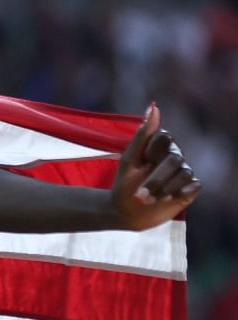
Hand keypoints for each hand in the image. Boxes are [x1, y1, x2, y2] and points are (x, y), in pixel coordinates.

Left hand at [112, 105, 199, 230]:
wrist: (126, 213)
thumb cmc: (124, 184)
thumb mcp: (128, 160)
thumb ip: (142, 135)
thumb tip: (154, 106)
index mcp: (158, 147)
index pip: (165, 138)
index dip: (152, 151)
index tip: (139, 163)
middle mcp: (172, 157)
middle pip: (173, 159)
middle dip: (155, 179)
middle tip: (140, 196)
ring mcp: (181, 173)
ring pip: (183, 174)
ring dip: (165, 189)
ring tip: (148, 200)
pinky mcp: (188, 189)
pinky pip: (195, 185)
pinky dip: (184, 190)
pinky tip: (172, 197)